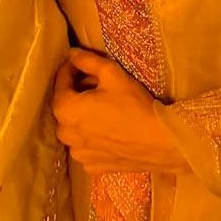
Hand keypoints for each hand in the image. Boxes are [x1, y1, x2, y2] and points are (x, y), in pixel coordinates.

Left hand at [52, 47, 188, 175]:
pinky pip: (86, 146)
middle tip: (96, 85)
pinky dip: (92, 137)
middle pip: (66, 108)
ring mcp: (78, 153)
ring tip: (103, 108)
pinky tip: (109, 129)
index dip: (69, 70)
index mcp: (65, 110)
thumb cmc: (134, 105)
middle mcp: (66, 135)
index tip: (79, 63)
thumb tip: (71, 54)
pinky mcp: (92, 166)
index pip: (60, 84)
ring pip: (75, 128)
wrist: (160, 141)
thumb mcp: (112, 73)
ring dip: (83, 117)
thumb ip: (87, 61)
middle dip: (76, 94)